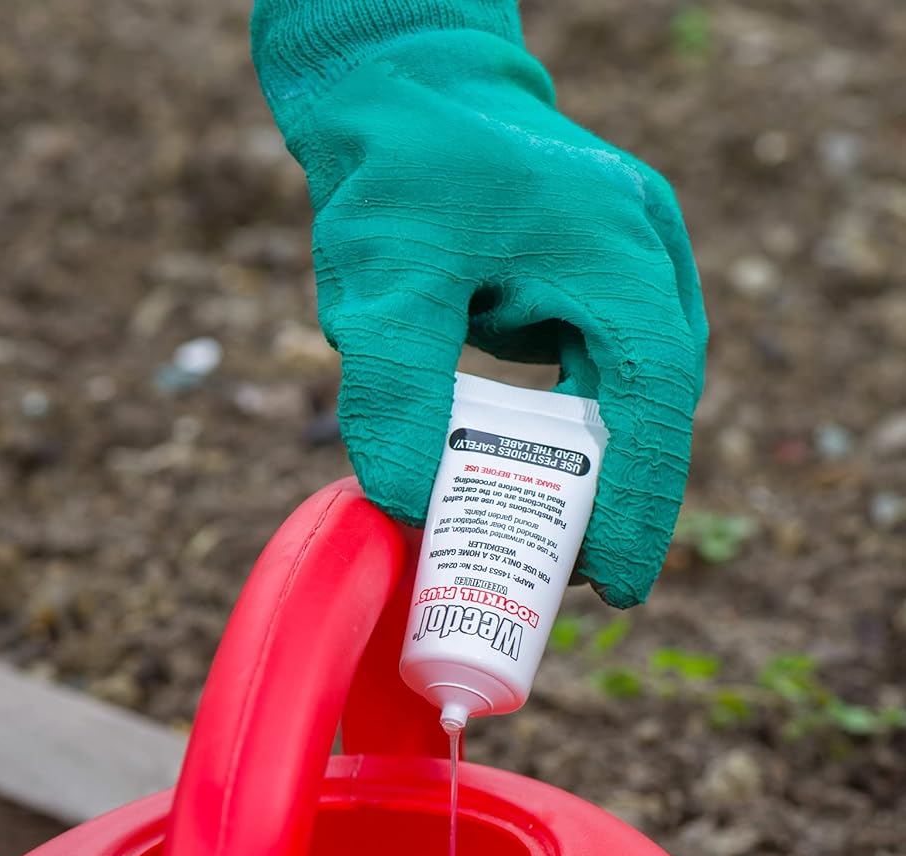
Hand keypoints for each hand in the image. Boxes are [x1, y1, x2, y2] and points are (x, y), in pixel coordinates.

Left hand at [255, 25, 706, 606]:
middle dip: (617, 504)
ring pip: (627, 397)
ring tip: (553, 555)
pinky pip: (596, 374)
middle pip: (648, 410)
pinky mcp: (592, 279)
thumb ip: (396, 391)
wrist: (398, 88)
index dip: (640, 502)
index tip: (619, 585)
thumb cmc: (397, 174)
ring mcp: (625, 266)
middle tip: (576, 590)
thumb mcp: (382, 285)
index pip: (650, 403)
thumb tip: (411, 506)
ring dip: (594, 474)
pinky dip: (570, 433)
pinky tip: (531, 481)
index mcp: (617, 257)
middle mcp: (641, 261)